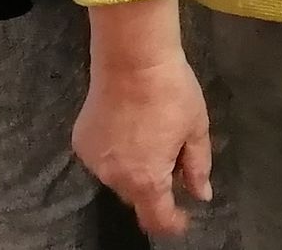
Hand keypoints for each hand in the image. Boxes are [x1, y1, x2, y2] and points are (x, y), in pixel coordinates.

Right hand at [74, 47, 212, 237]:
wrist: (132, 58)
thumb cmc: (172, 92)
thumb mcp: (196, 128)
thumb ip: (198, 166)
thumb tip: (201, 195)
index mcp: (146, 179)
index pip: (157, 219)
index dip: (172, 223)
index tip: (183, 216)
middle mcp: (115, 178)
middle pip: (137, 197)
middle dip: (156, 186)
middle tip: (173, 154)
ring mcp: (94, 162)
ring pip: (119, 178)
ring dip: (134, 169)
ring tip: (150, 134)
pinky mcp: (80, 143)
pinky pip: (103, 159)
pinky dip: (116, 153)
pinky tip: (129, 127)